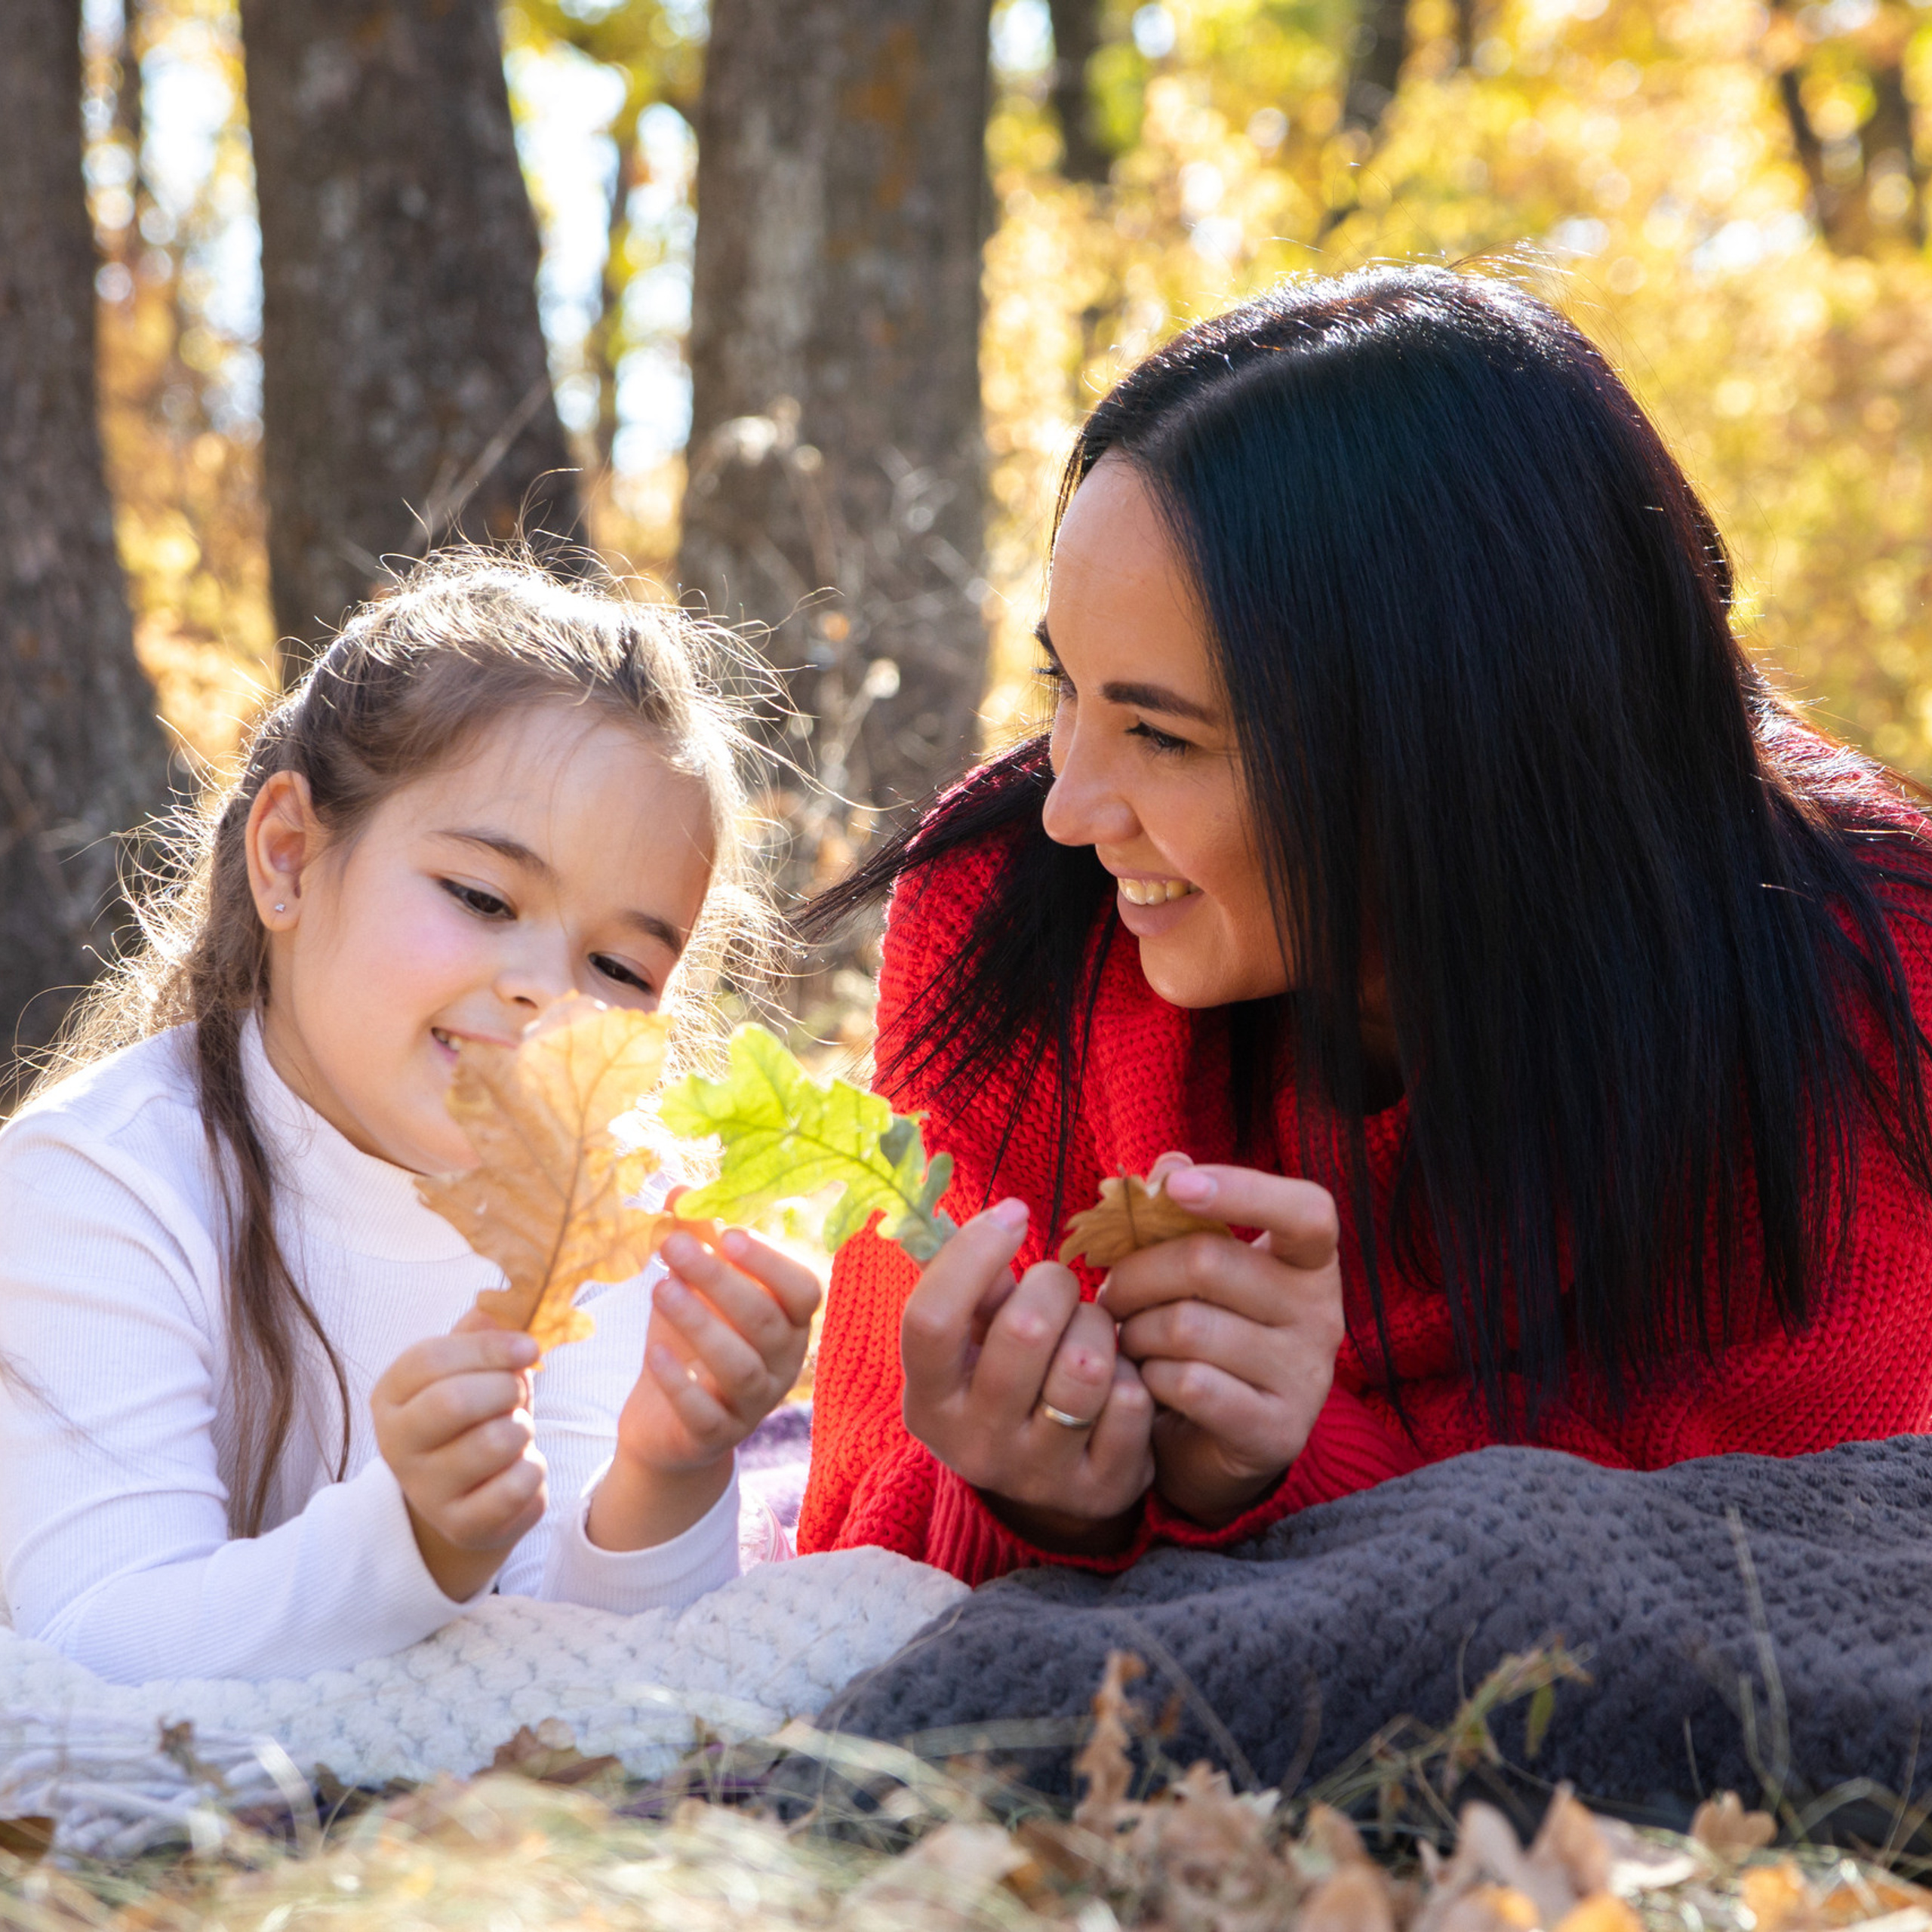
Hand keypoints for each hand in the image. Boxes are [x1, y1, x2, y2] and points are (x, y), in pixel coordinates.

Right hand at [371, 1312, 546, 1601]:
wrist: (469, 1496)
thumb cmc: (474, 1415)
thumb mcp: (470, 1367)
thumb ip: (482, 1331)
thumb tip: (500, 1300)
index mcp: (391, 1395)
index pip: (430, 1359)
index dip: (489, 1348)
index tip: (530, 1348)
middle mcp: (396, 1445)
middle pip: (454, 1402)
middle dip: (505, 1389)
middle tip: (518, 1393)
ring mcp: (425, 1491)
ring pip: (494, 1443)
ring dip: (522, 1429)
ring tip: (513, 1432)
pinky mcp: (462, 1525)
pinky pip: (517, 1486)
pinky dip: (533, 1469)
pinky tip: (519, 1469)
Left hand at [588, 1210, 820, 1552]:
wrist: (666, 1426)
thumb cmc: (690, 1343)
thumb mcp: (693, 1289)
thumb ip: (694, 1240)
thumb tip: (681, 1187)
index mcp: (787, 1321)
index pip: (803, 1290)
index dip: (770, 1263)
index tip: (728, 1234)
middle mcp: (781, 1363)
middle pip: (764, 1321)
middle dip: (719, 1281)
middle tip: (674, 1248)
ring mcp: (751, 1405)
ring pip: (739, 1367)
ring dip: (700, 1324)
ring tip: (658, 1288)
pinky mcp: (715, 1438)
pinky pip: (705, 1414)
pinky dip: (680, 1383)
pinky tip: (655, 1354)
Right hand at [900, 1198, 1155, 1554]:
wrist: (1046, 1485)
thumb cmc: (1005, 1380)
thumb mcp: (971, 1342)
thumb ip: (971, 1284)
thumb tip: (996, 1218)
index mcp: (928, 1403)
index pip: (930, 1319)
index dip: (973, 1252)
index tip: (1013, 1213)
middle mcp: (974, 1446)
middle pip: (1024, 1331)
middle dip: (1055, 1285)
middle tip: (1061, 1287)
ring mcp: (1038, 1474)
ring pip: (1087, 1365)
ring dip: (1099, 1328)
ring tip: (1091, 1331)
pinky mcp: (1099, 1489)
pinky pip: (1132, 1402)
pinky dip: (1133, 1374)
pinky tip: (1118, 1378)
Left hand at [1102, 1153, 1343, 1527]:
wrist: (1215, 1442)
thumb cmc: (1205, 1334)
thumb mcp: (1198, 1272)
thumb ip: (1183, 1212)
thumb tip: (1169, 1163)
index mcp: (1310, 1264)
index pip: (1307, 1211)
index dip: (1244, 1189)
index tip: (1177, 1187)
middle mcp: (1322, 1315)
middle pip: (1208, 1262)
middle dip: (1137, 1274)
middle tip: (1109, 1294)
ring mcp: (1305, 1376)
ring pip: (1187, 1327)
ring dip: (1135, 1331)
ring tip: (1127, 1339)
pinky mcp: (1277, 1431)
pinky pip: (1189, 1384)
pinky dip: (1149, 1378)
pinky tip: (1144, 1380)